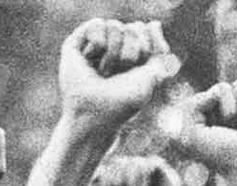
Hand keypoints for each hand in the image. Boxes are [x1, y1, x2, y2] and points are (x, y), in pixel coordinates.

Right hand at [59, 19, 177, 130]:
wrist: (95, 112)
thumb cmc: (123, 101)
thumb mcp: (151, 78)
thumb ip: (159, 53)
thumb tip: (154, 23)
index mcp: (135, 54)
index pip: (145, 31)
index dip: (146, 46)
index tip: (138, 67)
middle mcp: (115, 46)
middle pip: (132, 28)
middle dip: (130, 54)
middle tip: (118, 74)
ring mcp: (96, 43)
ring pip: (115, 25)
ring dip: (114, 53)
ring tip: (104, 71)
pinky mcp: (77, 42)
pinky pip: (97, 24)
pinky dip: (98, 44)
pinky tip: (90, 60)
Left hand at [70, 155, 189, 185]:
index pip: (107, 169)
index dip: (103, 181)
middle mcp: (137, 180)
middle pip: (118, 162)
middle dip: (115, 180)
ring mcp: (153, 179)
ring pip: (133, 161)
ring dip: (129, 178)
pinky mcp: (168, 180)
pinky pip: (152, 162)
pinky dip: (144, 173)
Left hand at [170, 81, 236, 176]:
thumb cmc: (224, 156)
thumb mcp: (189, 135)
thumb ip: (186, 108)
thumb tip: (216, 92)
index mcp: (208, 118)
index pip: (206, 93)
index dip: (212, 103)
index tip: (216, 128)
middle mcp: (228, 115)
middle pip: (226, 87)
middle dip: (229, 106)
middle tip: (234, 128)